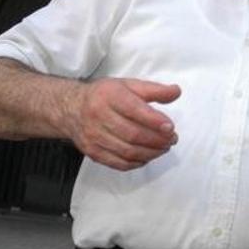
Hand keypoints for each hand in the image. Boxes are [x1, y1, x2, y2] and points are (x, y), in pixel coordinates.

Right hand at [66, 78, 180, 170]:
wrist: (72, 108)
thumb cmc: (105, 96)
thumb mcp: (128, 85)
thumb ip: (154, 90)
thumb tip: (176, 92)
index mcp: (110, 96)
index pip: (135, 110)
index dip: (155, 121)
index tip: (171, 127)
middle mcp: (99, 116)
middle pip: (133, 134)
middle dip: (157, 140)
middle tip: (172, 139)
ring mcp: (94, 136)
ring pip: (127, 151)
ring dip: (151, 153)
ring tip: (164, 148)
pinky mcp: (92, 151)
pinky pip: (118, 163)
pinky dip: (137, 162)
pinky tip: (147, 156)